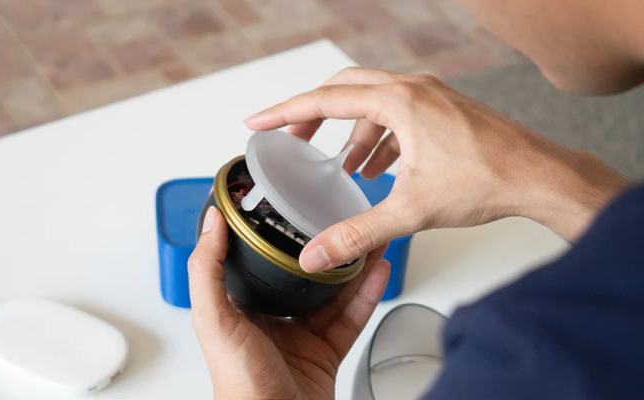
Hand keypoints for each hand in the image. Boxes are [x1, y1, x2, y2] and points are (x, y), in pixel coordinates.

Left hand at [188, 206, 390, 399]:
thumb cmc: (238, 385)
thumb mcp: (214, 319)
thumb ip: (207, 271)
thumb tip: (210, 225)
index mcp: (242, 309)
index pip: (259, 262)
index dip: (275, 236)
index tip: (288, 208)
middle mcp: (272, 321)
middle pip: (302, 275)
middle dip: (323, 249)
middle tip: (340, 220)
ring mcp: (301, 337)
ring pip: (333, 293)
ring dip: (351, 266)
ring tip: (367, 237)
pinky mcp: (327, 353)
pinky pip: (351, 318)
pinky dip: (367, 295)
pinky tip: (377, 271)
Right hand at [245, 67, 630, 272]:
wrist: (540, 178)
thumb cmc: (488, 181)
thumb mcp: (410, 211)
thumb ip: (357, 234)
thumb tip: (319, 254)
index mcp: (399, 102)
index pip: (325, 100)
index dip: (284, 112)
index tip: (258, 121)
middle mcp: (414, 90)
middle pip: (345, 90)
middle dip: (314, 115)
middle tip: (291, 136)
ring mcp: (432, 97)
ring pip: (373, 102)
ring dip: (350, 130)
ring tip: (340, 163)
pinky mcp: (445, 110)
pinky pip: (398, 114)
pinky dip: (379, 136)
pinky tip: (380, 167)